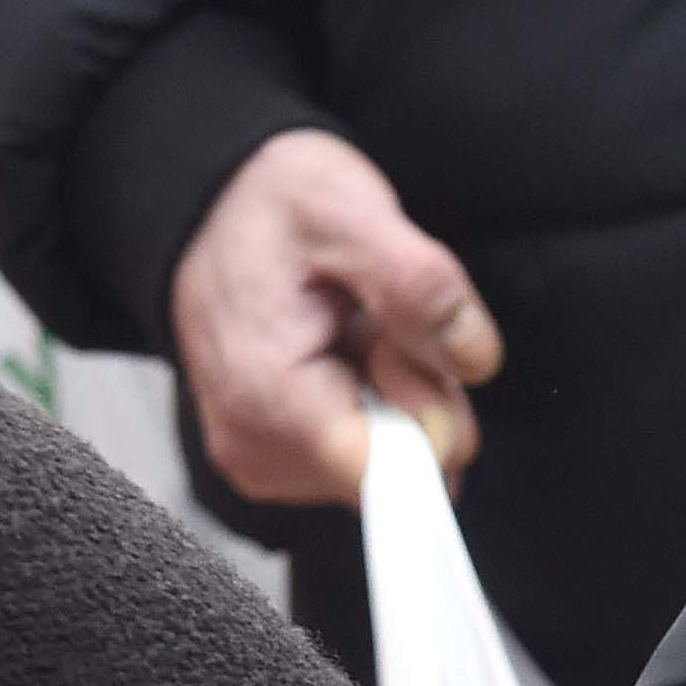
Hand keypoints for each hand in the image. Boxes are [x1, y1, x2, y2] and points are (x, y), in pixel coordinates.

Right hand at [169, 129, 501, 506]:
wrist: (211, 209)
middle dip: (416, 393)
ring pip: (392, 463)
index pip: (390, 478)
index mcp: (270, 398)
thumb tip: (473, 359)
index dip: (429, 411)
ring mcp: (265, 459)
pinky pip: (365, 453)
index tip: (399, 346)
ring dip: (396, 392)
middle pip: (400, 470)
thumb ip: (418, 286)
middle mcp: (258, 449)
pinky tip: (341, 348)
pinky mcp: (278, 457)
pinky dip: (374, 400)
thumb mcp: (349, 212)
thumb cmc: (270, 208)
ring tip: (350, 327)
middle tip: (375, 320)